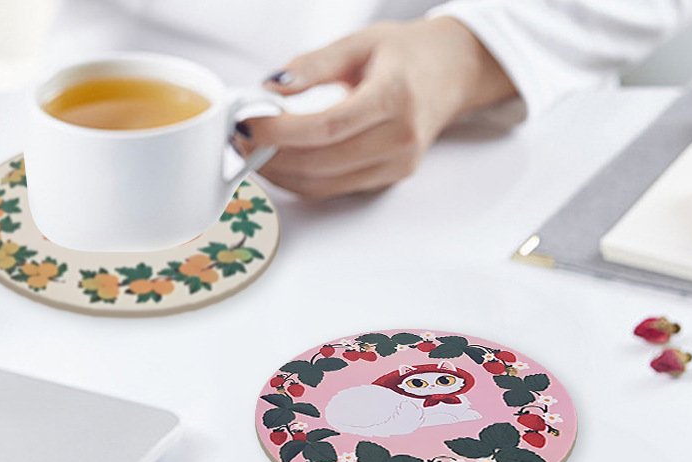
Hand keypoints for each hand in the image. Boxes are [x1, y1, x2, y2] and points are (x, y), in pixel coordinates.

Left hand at [241, 18, 515, 198]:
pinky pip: (333, 189)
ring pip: (323, 184)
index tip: (248, 123)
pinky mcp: (387, 180)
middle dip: (273, 156)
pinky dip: (299, 180)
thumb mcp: (359, 42)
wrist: (452, 73)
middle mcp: (399, 139)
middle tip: (239, 137)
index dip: (282, 132)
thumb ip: (312, 65)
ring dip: (281, 173)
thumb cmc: (406, 55)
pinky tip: (278, 162)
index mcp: (394, 97)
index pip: (328, 127)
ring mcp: (395, 165)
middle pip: (322, 163)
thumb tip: (269, 89)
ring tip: (252, 151)